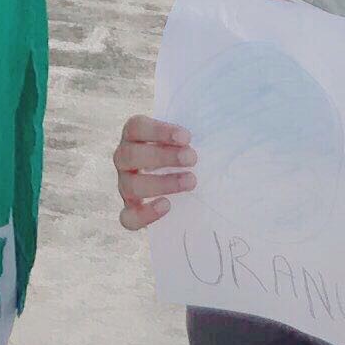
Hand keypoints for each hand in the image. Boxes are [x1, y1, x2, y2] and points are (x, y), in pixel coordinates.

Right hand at [112, 115, 197, 230]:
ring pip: (131, 185)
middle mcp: (124, 159)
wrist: (180, 180)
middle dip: (162, 156)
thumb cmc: (184, 152)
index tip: (187, 137)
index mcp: (133, 136)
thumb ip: (194, 135)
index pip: (136, 127)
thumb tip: (220, 134)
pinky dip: (145, 213)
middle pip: (130, 155)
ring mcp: (125, 185)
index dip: (158, 131)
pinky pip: (128, 217)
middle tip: (192, 158)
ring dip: (161, 183)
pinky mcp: (130, 210)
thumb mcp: (186, 140)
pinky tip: (167, 205)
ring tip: (191, 181)